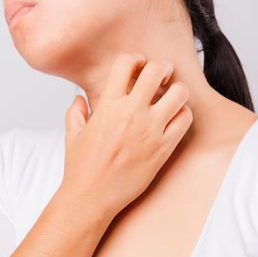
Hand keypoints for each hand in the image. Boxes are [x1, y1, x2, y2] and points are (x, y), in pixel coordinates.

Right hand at [60, 52, 192, 218]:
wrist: (92, 197)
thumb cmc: (80, 167)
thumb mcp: (72, 134)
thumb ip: (76, 112)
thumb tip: (79, 100)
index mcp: (108, 105)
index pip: (126, 63)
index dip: (134, 59)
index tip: (136, 66)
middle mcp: (131, 113)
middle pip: (157, 70)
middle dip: (161, 68)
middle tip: (160, 75)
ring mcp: (150, 130)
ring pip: (179, 93)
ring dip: (176, 90)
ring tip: (170, 97)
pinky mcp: (164, 148)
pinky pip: (185, 119)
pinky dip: (183, 114)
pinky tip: (173, 118)